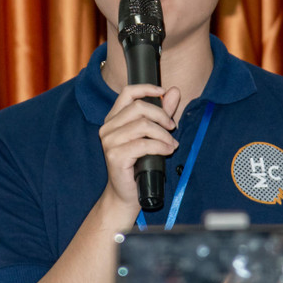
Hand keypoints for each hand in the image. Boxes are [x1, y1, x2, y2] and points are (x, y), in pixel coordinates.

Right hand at [97, 84, 181, 208]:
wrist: (126, 194)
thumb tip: (174, 91)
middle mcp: (108, 128)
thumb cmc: (138, 165)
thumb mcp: (152, 135)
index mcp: (114, 119)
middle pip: (139, 108)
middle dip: (161, 116)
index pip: (128, 93)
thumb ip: (161, 113)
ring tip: (172, 144)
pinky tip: (167, 151)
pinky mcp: (115, 156)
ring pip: (143, 125)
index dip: (147, 89)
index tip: (163, 92)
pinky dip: (160, 146)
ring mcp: (110, 142)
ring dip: (163, 134)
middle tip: (172, 127)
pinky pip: (143, 144)